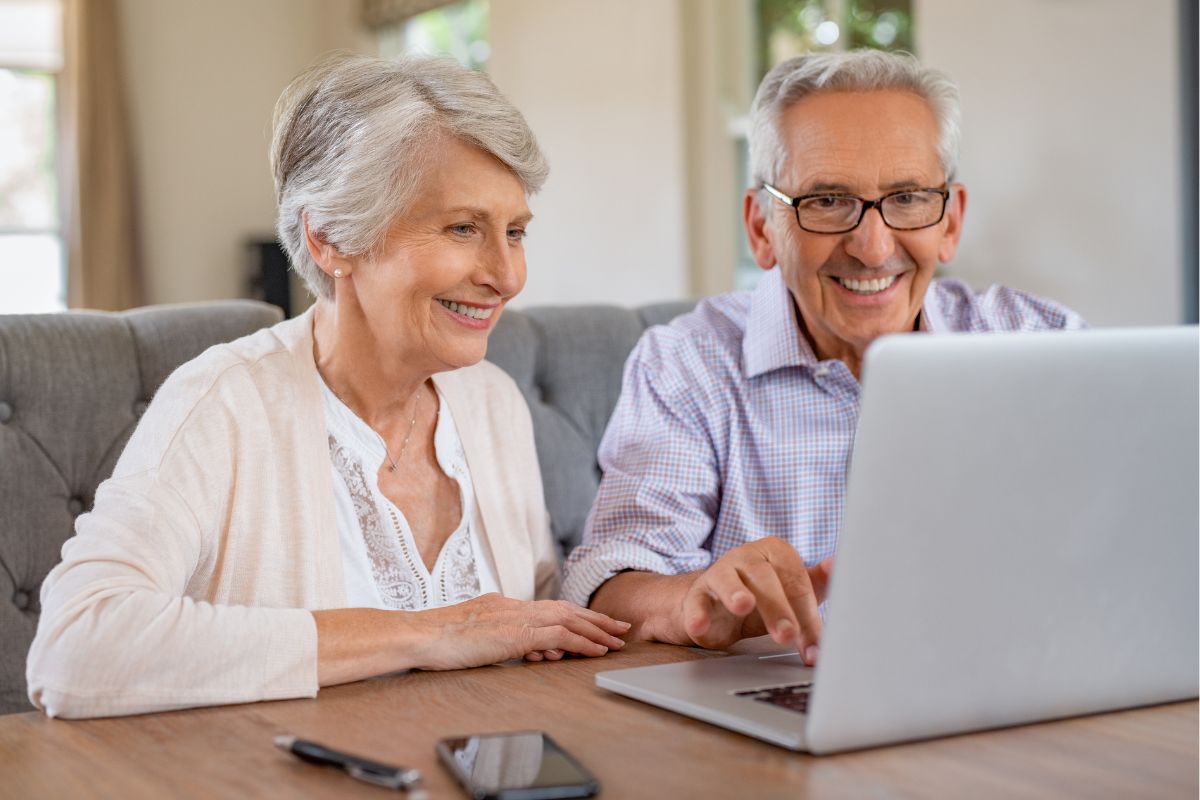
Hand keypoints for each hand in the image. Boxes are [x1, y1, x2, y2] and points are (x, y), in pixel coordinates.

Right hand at [412, 594, 629, 669]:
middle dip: (595, 619)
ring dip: (596, 630)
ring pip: (568, 620)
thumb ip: (500, 639)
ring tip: (616, 640)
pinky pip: (558, 636)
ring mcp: (516, 618)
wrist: (420, 635)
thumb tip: (525, 649)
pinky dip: (581, 642)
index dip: (576, 615)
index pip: (549, 608)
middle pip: (565, 609)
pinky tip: (596, 650)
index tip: (595, 624)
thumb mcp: (475, 637)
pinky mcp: (516, 634)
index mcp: (504, 606)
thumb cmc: (438, 641)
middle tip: (620, 627)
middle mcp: (515, 606)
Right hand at [681, 537, 832, 662]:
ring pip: (727, 579)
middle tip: (788, 635)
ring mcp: (719, 572)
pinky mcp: (697, 593)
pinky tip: (699, 626)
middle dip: (778, 608)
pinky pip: (696, 601)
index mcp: (776, 552)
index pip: (796, 580)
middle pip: (765, 577)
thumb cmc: (762, 596)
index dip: (808, 614)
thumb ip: (816, 583)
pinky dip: (696, 614)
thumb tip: (837, 566)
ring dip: (735, 592)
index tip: (815, 647)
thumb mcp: (791, 592)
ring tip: (743, 605)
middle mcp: (747, 556)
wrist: (717, 606)